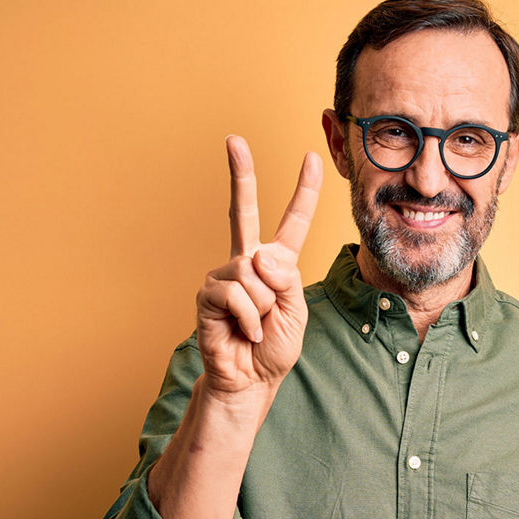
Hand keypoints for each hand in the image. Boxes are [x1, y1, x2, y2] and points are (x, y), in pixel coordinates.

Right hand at [196, 136, 321, 400]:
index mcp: (277, 262)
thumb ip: (287, 280)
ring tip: (257, 325)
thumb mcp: (296, 312)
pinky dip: (249, 318)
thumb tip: (257, 255)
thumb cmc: (273, 347)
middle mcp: (248, 261)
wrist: (250, 380)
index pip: (292, 221)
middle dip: (240, 173)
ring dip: (264, 306)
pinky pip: (237, 294)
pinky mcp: (208, 293)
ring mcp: (225, 274)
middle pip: (242, 210)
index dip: (304, 191)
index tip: (310, 157)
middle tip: (233, 139)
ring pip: (253, 273)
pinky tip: (244, 332)